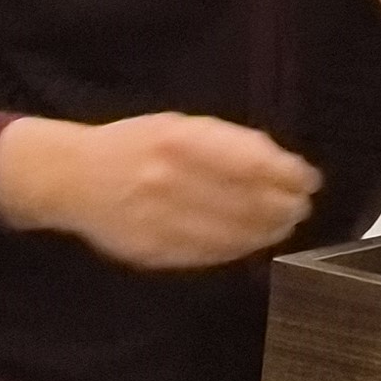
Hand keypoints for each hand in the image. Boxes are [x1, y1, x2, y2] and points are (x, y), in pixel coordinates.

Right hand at [0, 110, 319, 271]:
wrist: (72, 178)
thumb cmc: (132, 145)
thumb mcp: (176, 125)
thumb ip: (226, 143)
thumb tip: (282, 165)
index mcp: (179, 140)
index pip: (253, 163)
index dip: (288, 175)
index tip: (308, 179)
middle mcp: (171, 180)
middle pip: (248, 202)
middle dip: (283, 207)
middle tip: (300, 207)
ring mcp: (161, 220)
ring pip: (233, 234)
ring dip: (266, 232)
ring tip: (281, 225)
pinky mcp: (154, 251)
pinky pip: (210, 255)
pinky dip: (237, 248)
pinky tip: (250, 241)